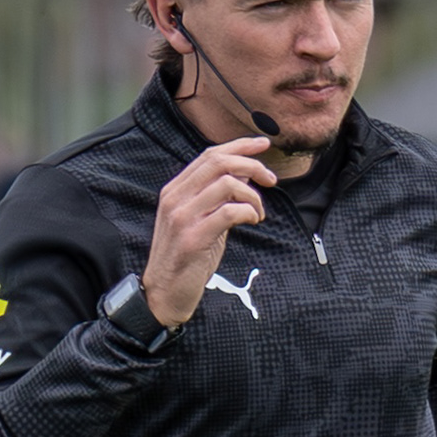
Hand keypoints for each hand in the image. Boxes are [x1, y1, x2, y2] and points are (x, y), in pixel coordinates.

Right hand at [143, 136, 275, 327]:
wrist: (165, 292)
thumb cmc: (189, 257)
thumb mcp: (204, 219)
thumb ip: (220, 196)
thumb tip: (246, 172)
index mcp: (176, 190)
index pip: (209, 155)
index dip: (239, 146)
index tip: (263, 144)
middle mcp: (175, 198)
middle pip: (218, 162)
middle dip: (252, 164)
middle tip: (271, 180)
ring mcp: (182, 217)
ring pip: (226, 184)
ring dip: (253, 196)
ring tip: (259, 213)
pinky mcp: (193, 238)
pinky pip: (229, 212)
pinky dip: (249, 212)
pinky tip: (253, 221)